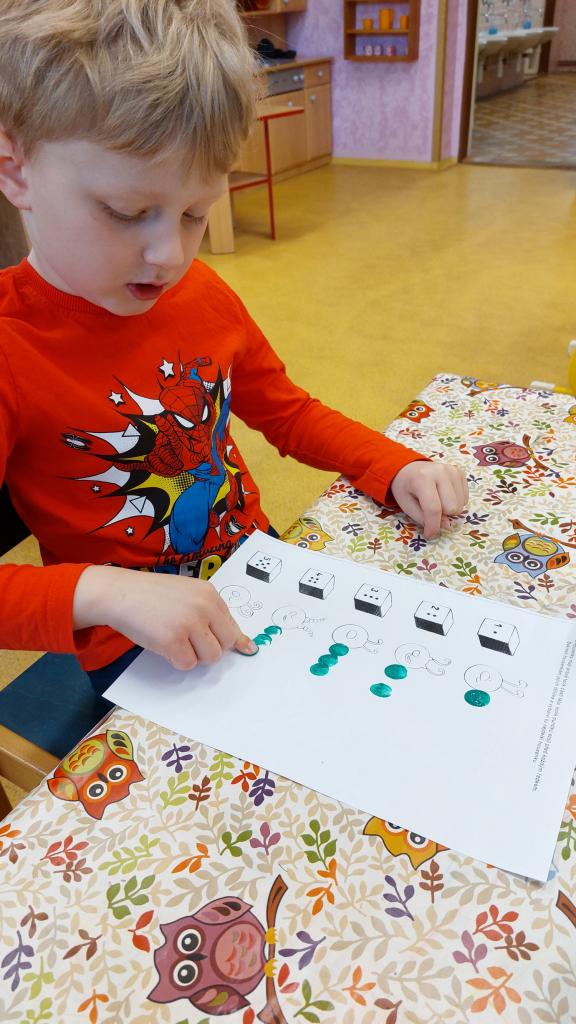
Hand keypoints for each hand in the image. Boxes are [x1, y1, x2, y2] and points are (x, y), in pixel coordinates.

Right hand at [73, 566, 256, 669]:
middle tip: (191, 642)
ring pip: (210, 657)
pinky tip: (163, 645)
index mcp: (210, 594)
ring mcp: (189, 624)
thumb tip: (244, 645)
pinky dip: (176, 660)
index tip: (242, 649)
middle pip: (226, 644)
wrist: (120, 593)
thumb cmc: (152, 595)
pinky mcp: (173, 641)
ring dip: (195, 656)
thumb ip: (210, 613)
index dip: (231, 639)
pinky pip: (187, 664)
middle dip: (211, 648)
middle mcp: (204, 607)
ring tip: (176, 641)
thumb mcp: (187, 594)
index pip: (232, 625)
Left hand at [390, 461, 467, 539]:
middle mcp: (440, 471)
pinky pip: (465, 498)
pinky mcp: (460, 473)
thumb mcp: (407, 505)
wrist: (409, 469)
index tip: (430, 535)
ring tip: (437, 500)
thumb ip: (423, 517)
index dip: (433, 526)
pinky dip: (456, 502)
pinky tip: (445, 495)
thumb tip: (446, 525)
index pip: (433, 508)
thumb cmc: (406, 488)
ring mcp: (453, 471)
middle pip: (451, 507)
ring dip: (449, 509)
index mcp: (422, 478)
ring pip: (460, 505)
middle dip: (441, 514)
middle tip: (430, 508)